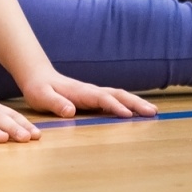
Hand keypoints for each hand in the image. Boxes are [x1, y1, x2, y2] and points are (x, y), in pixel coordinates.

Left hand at [20, 70, 156, 120]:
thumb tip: (70, 111)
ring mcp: (95, 93)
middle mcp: (91, 91)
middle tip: (153, 112)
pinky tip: (138, 111)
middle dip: (135, 103)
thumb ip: (55, 103)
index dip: (114, 106)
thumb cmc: (39, 89)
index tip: (128, 115)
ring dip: (136, 102)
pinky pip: (115, 99)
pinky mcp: (95, 97)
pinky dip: (129, 103)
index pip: (101, 98)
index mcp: (80, 92)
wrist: (38, 77)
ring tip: (153, 112)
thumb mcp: (41, 97)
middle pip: (118, 94)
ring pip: (120, 95)